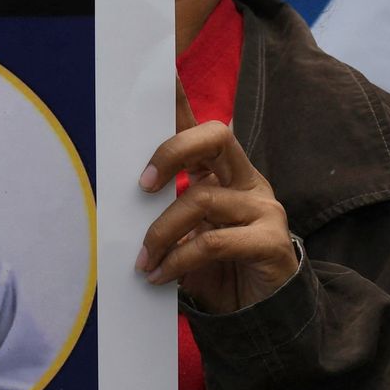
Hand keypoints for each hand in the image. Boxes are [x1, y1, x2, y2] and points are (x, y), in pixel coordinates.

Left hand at [134, 84, 297, 312]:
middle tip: (141, 185)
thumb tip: (117, 197)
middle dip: (172, 151)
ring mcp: (264, 208)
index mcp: (223, 172)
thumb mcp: (183, 236)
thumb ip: (162, 211)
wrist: (262, 316)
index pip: (199, 128)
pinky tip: (160, 276)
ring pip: (201, 199)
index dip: (179, 100)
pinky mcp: (272, 242)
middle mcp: (247, 180)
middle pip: (214, 137)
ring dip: (161, 232)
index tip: (158, 72)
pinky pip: (212, 241)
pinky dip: (179, 259)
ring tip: (142, 260)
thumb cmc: (216, 269)